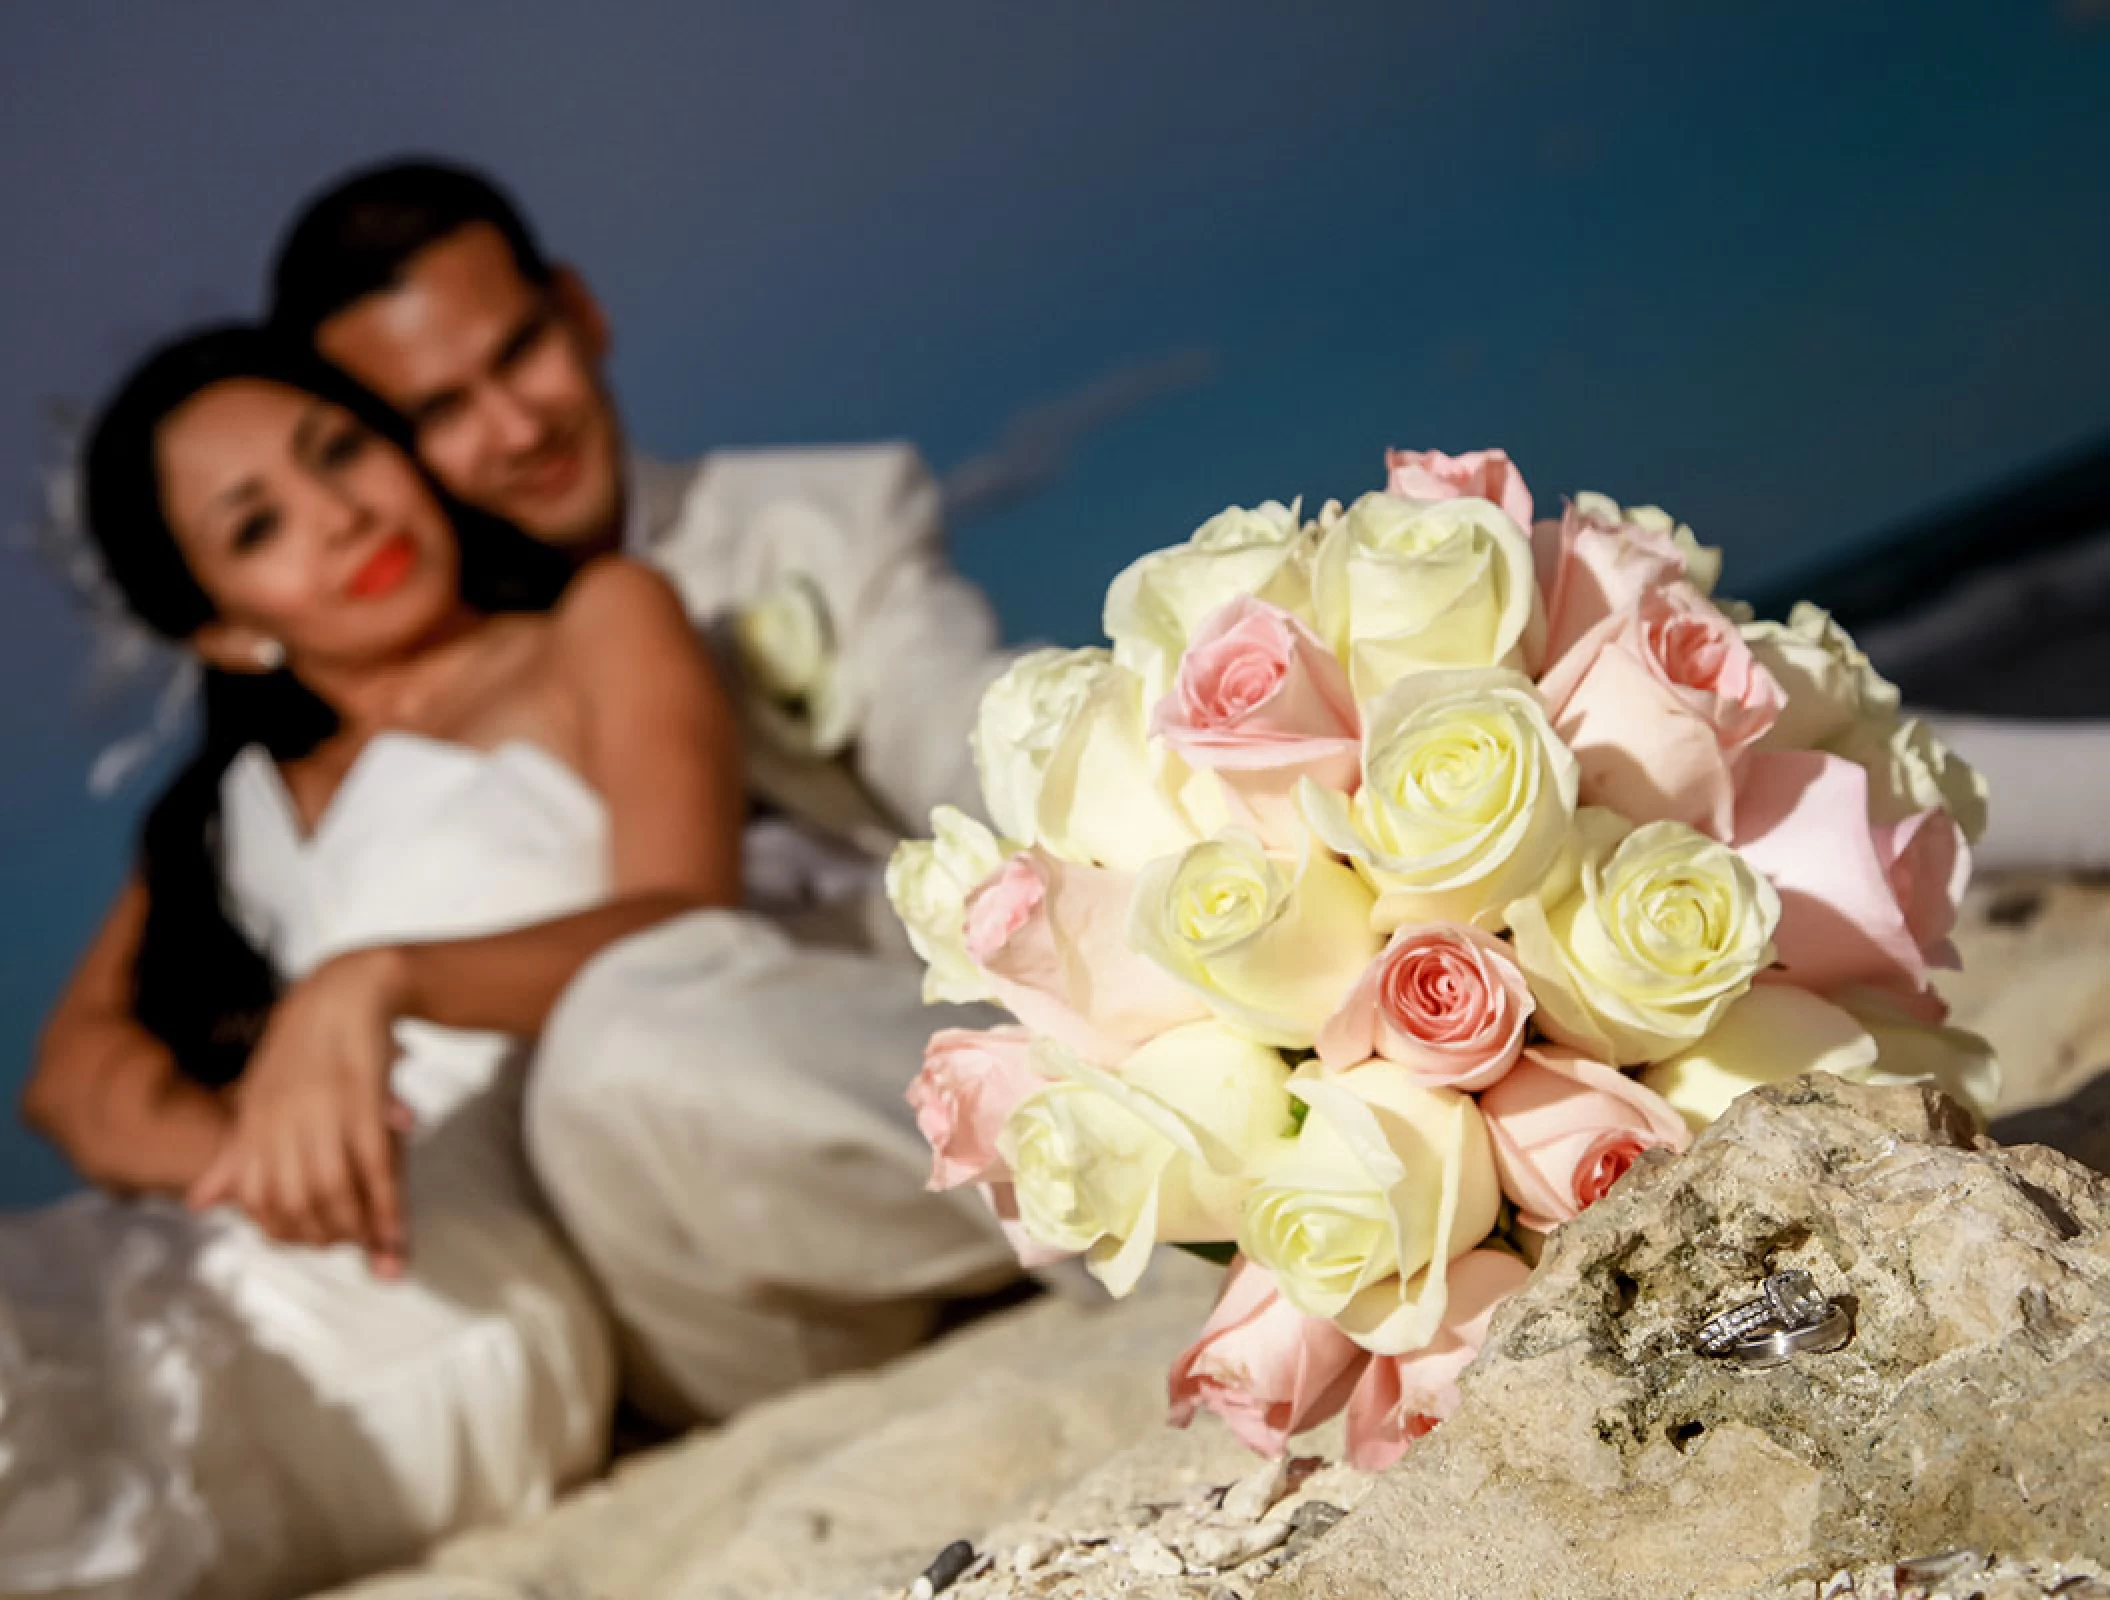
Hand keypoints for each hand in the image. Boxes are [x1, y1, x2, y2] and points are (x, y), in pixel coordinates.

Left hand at [188, 947, 414, 1275]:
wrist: (345, 993)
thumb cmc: (301, 1050)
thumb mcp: (257, 1101)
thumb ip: (235, 1158)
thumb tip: (198, 1206)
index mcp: (253, 1124)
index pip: (256, 1201)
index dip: (283, 1232)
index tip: (311, 1240)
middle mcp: (282, 1122)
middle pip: (296, 1203)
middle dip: (324, 1235)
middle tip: (348, 1243)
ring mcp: (324, 1112)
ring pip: (334, 1192)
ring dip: (356, 1227)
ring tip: (372, 1238)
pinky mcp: (365, 1102)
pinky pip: (376, 1168)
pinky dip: (387, 1207)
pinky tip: (396, 1231)